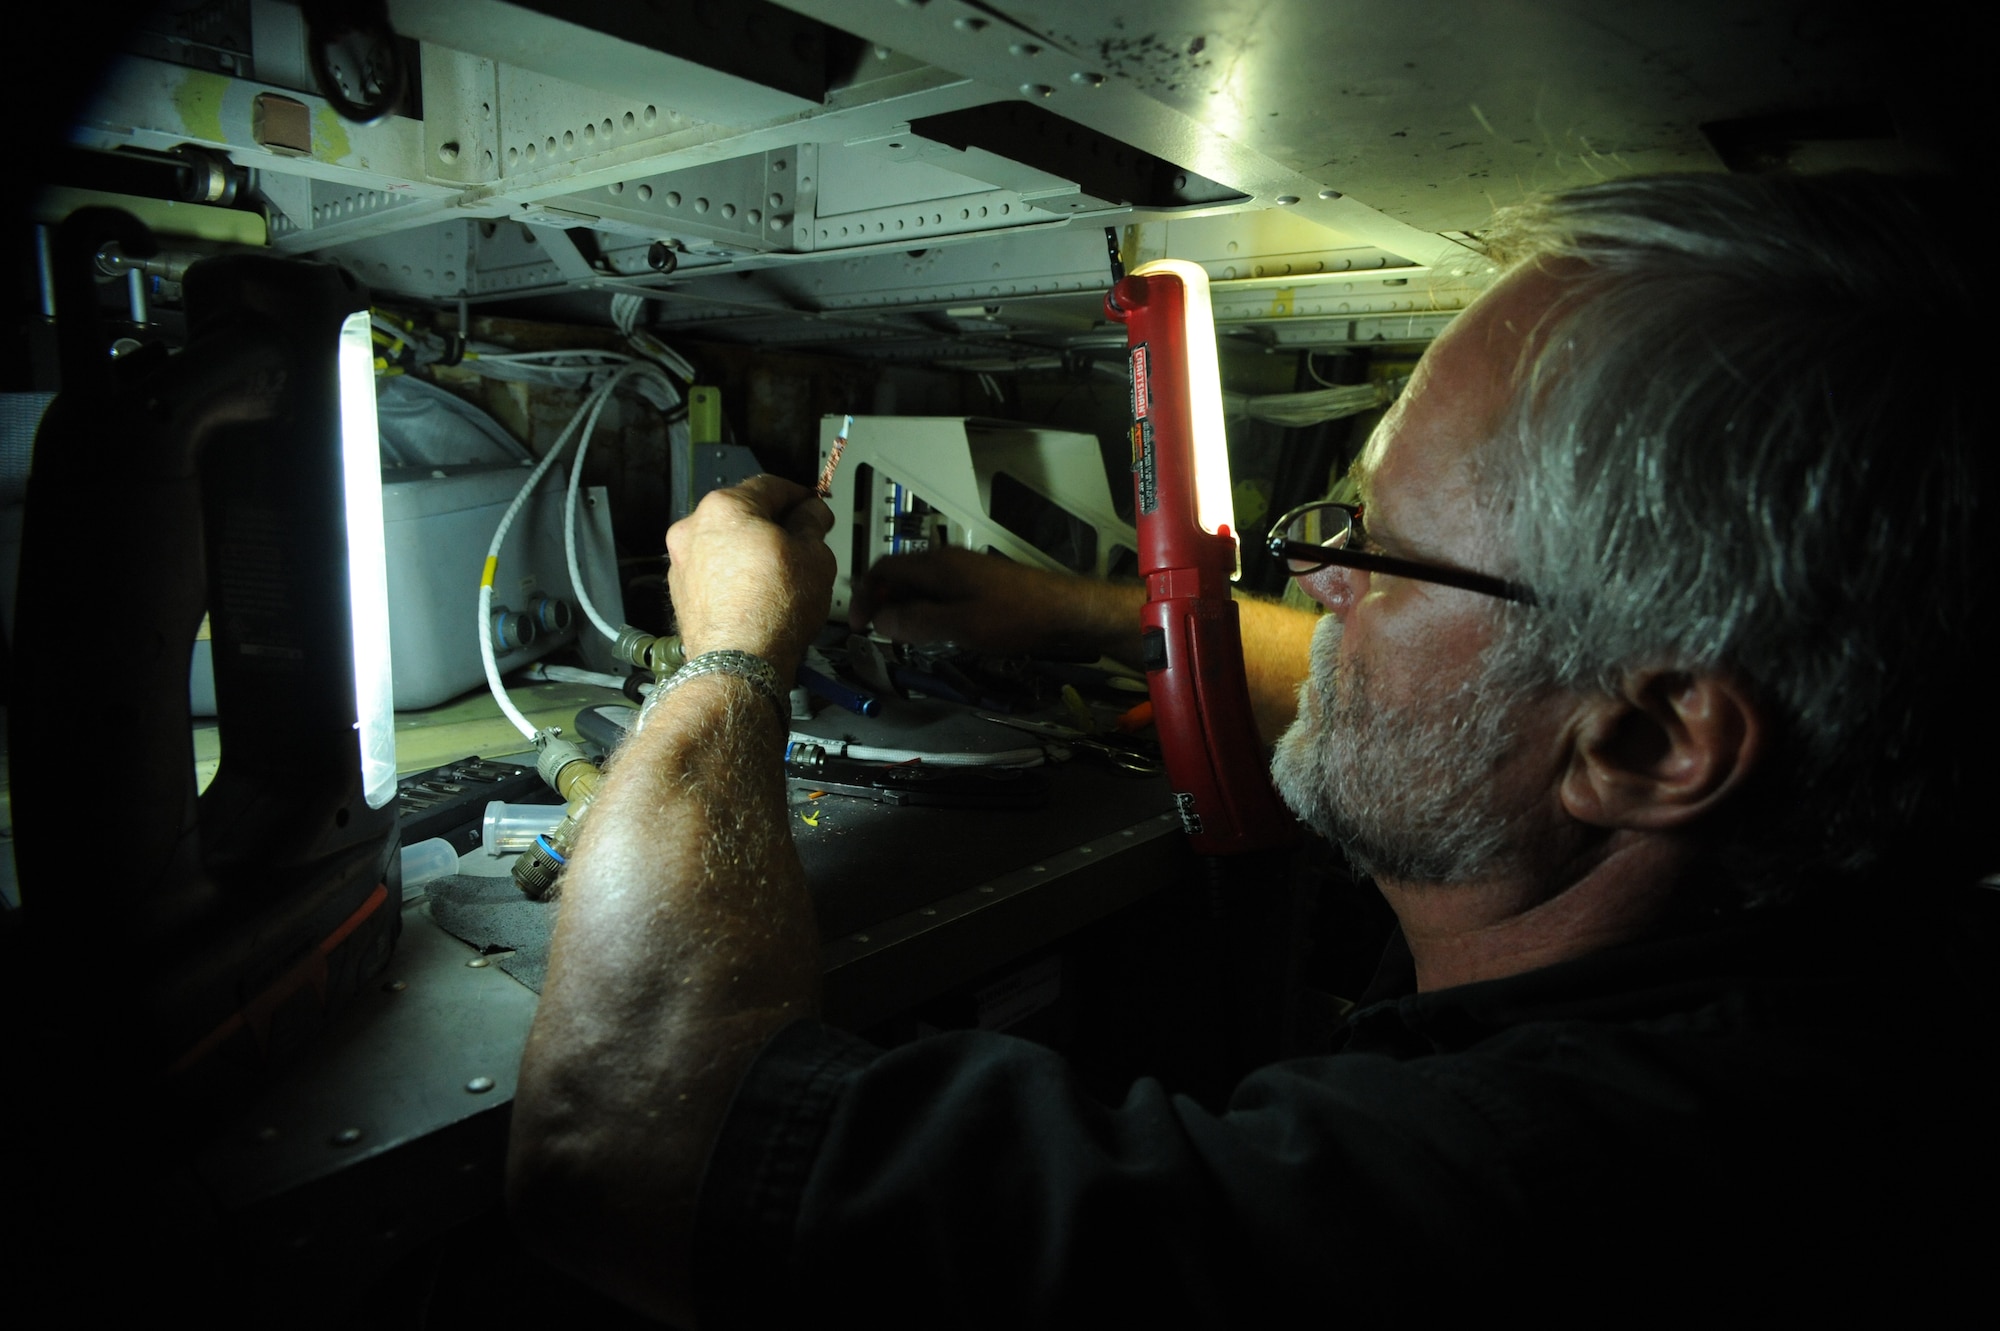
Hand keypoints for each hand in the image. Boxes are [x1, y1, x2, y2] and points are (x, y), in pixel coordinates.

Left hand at [665, 475, 834, 676]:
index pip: (771, 486)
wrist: (740, 663)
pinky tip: (758, 595)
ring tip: (782, 575)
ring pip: (725, 544)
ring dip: (751, 551)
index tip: (815, 508)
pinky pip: (714, 573)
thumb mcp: (815, 555)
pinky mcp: (681, 594)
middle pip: (743, 513)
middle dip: (774, 525)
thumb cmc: (772, 610)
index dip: (801, 496)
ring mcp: (682, 562)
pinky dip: (734, 577)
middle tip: (803, 542)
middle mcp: (693, 528)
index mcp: (724, 507)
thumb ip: (813, 523)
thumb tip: (812, 513)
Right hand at [848, 546, 1142, 660]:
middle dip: (883, 602)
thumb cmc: (1015, 617)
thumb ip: (916, 621)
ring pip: (920, 584)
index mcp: (937, 565)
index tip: (858, 626)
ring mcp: (964, 570)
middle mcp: (947, 560)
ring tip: (903, 636)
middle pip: (899, 575)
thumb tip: (881, 620)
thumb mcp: (959, 626)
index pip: (883, 569)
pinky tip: (935, 631)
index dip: (864, 596)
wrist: (1064, 611)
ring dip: (905, 607)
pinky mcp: (979, 582)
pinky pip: (940, 591)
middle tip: (879, 634)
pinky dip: (926, 608)